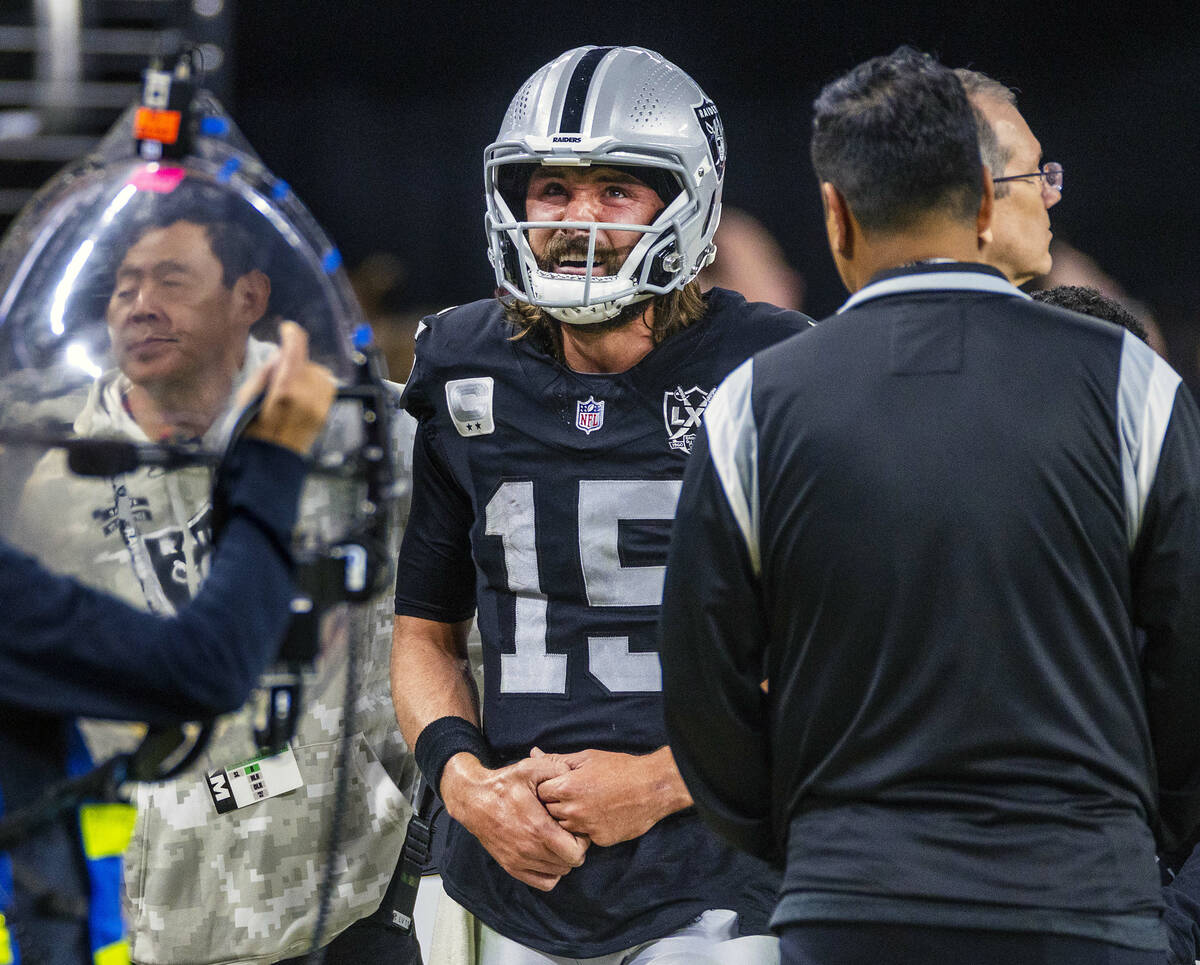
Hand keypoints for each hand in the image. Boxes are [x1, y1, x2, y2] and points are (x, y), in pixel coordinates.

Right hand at [237, 321, 334, 454]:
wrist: (270, 461)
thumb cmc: (250, 429)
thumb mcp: (246, 397)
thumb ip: (265, 372)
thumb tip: (280, 356)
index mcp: (285, 389)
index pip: (296, 351)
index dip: (292, 335)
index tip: (288, 330)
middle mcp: (308, 396)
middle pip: (307, 362)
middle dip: (294, 363)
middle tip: (279, 375)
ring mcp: (320, 406)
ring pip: (320, 374)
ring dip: (306, 374)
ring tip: (290, 387)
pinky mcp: (325, 413)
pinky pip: (325, 388)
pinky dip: (314, 386)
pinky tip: (300, 397)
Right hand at [440, 752, 589, 890]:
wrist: (473, 799)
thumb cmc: (504, 783)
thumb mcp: (531, 768)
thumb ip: (557, 770)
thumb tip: (574, 778)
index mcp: (538, 828)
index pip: (576, 853)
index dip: (582, 841)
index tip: (576, 827)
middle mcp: (529, 849)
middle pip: (569, 864)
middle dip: (574, 849)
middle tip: (569, 833)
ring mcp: (519, 860)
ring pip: (558, 873)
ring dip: (562, 859)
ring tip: (558, 841)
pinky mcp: (511, 866)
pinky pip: (543, 883)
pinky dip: (550, 872)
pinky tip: (548, 853)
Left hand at [532, 746, 692, 846]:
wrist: (653, 788)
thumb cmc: (620, 768)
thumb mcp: (587, 758)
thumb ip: (557, 760)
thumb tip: (533, 754)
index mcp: (567, 787)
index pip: (539, 792)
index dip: (548, 787)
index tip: (558, 784)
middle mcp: (573, 810)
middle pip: (548, 811)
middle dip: (555, 804)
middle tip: (573, 794)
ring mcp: (586, 827)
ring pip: (563, 827)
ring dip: (569, 818)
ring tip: (586, 804)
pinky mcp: (599, 840)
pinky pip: (583, 836)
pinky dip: (586, 828)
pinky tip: (599, 815)